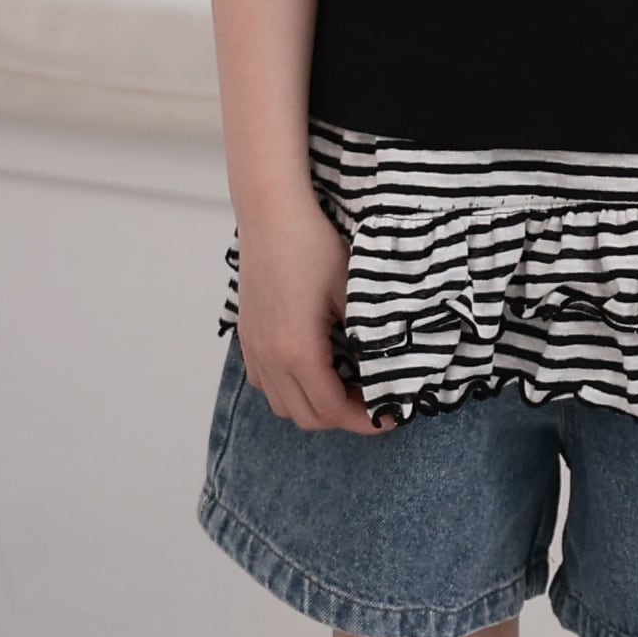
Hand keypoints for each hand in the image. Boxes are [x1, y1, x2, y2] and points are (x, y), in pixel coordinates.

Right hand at [239, 200, 389, 434]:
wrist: (271, 214)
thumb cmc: (313, 247)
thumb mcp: (352, 295)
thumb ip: (367, 340)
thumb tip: (387, 371)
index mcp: (297, 352)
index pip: (332, 410)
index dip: (365, 422)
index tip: (391, 417)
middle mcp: (269, 358)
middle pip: (307, 417)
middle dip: (343, 418)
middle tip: (374, 402)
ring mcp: (253, 348)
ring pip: (282, 405)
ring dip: (315, 406)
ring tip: (347, 386)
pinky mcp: (247, 336)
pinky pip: (266, 383)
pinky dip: (291, 389)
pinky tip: (314, 367)